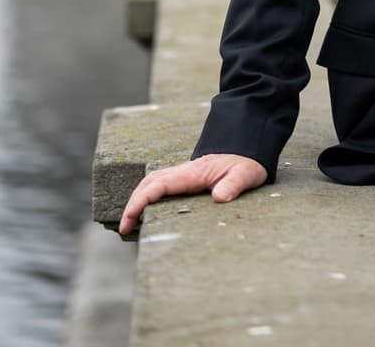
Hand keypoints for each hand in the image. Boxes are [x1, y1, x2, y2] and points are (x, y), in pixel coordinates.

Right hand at [117, 153, 268, 234]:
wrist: (249, 146)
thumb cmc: (247, 162)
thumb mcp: (246, 174)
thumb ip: (233, 185)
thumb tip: (219, 198)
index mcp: (192, 173)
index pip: (158, 185)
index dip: (140, 201)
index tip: (129, 219)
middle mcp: (183, 172)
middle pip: (148, 183)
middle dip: (132, 204)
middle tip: (125, 228)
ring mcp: (183, 174)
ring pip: (152, 183)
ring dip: (138, 200)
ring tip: (130, 223)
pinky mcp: (186, 179)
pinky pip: (160, 186)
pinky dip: (148, 197)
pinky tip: (147, 211)